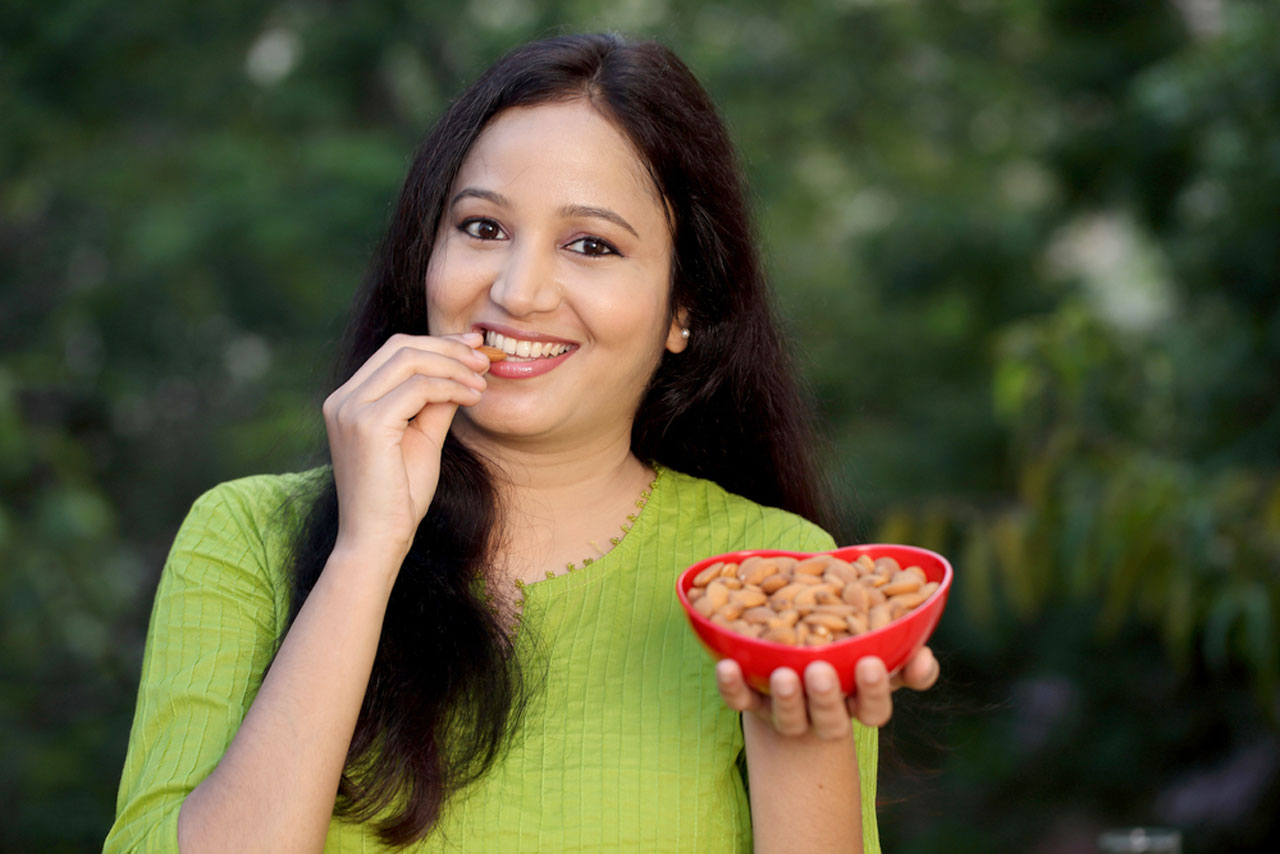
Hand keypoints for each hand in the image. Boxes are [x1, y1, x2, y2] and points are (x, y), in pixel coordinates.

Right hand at [322, 331, 490, 564]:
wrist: (377, 540)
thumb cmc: (399, 496)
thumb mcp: (422, 437)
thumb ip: (437, 402)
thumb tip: (464, 369)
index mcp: (348, 400)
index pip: (394, 351)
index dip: (438, 344)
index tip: (475, 348)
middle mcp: (342, 399)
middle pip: (400, 346)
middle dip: (449, 348)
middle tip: (486, 360)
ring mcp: (350, 409)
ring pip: (410, 360)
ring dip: (455, 366)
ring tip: (483, 382)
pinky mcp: (367, 424)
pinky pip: (419, 387)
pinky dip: (451, 387)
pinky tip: (473, 398)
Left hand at [716, 646, 939, 737]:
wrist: (791, 659)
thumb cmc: (844, 645)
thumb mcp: (874, 641)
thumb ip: (898, 643)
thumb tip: (922, 652)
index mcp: (858, 698)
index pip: (875, 708)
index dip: (875, 691)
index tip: (871, 665)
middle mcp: (823, 712)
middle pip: (831, 719)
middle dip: (826, 698)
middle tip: (821, 672)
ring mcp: (786, 711)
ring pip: (789, 718)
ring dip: (786, 698)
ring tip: (783, 673)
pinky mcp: (752, 702)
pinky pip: (740, 700)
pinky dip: (732, 687)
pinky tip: (725, 665)